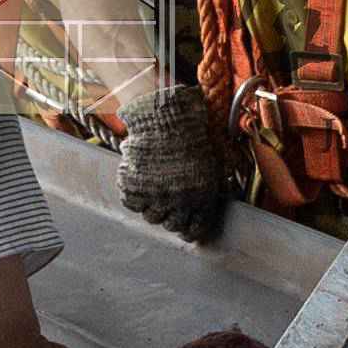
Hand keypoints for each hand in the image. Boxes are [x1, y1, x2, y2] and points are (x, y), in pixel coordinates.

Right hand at [121, 85, 235, 243]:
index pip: (195, 228)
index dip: (190, 229)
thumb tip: (215, 200)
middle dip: (170, 216)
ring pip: (150, 216)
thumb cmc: (193, 134)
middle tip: (167, 204)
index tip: (185, 228)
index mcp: (201, 197)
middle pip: (170, 225)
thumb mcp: (215, 162)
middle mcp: (178, 201)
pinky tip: (139, 183)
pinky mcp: (133, 187)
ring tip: (153, 191)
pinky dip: (134, 196)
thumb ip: (214, 186)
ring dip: (152, 207)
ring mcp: (154, 195)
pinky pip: (131, 203)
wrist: (166, 118)